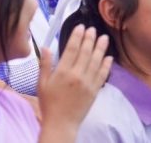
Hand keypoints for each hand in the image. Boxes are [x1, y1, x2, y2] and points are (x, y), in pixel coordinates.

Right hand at [37, 25, 111, 140]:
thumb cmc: (49, 103)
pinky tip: (109, 57)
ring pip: (96, 61)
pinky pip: (102, 75)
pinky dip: (106, 65)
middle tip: (92, 29)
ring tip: (104, 37)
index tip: (80, 27)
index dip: (77, 36)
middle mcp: (77, 75)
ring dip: (100, 48)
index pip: (72, 49)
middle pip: (85, 52)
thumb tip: (46, 47)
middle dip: (89, 39)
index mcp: (62, 72)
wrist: (61, 123)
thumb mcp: (41, 83)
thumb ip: (45, 64)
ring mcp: (88, 83)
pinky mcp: (95, 91)